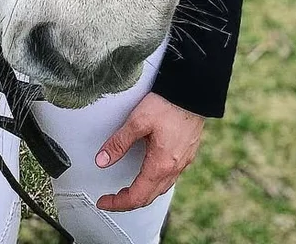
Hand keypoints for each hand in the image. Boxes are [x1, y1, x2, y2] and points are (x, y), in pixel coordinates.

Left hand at [94, 92, 203, 211]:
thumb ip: (119, 143)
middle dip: (128, 201)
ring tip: (128, 189)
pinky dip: (155, 182)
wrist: (194, 92)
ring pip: (161, 188)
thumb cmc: (168, 104)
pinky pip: (170, 177)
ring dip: (143, 193)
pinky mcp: (187, 153)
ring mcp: (183, 162)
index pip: (137, 196)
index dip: (118, 203)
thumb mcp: (137, 121)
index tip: (103, 202)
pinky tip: (150, 173)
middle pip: (149, 197)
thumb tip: (102, 160)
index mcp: (160, 165)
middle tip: (112, 199)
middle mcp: (174, 168)